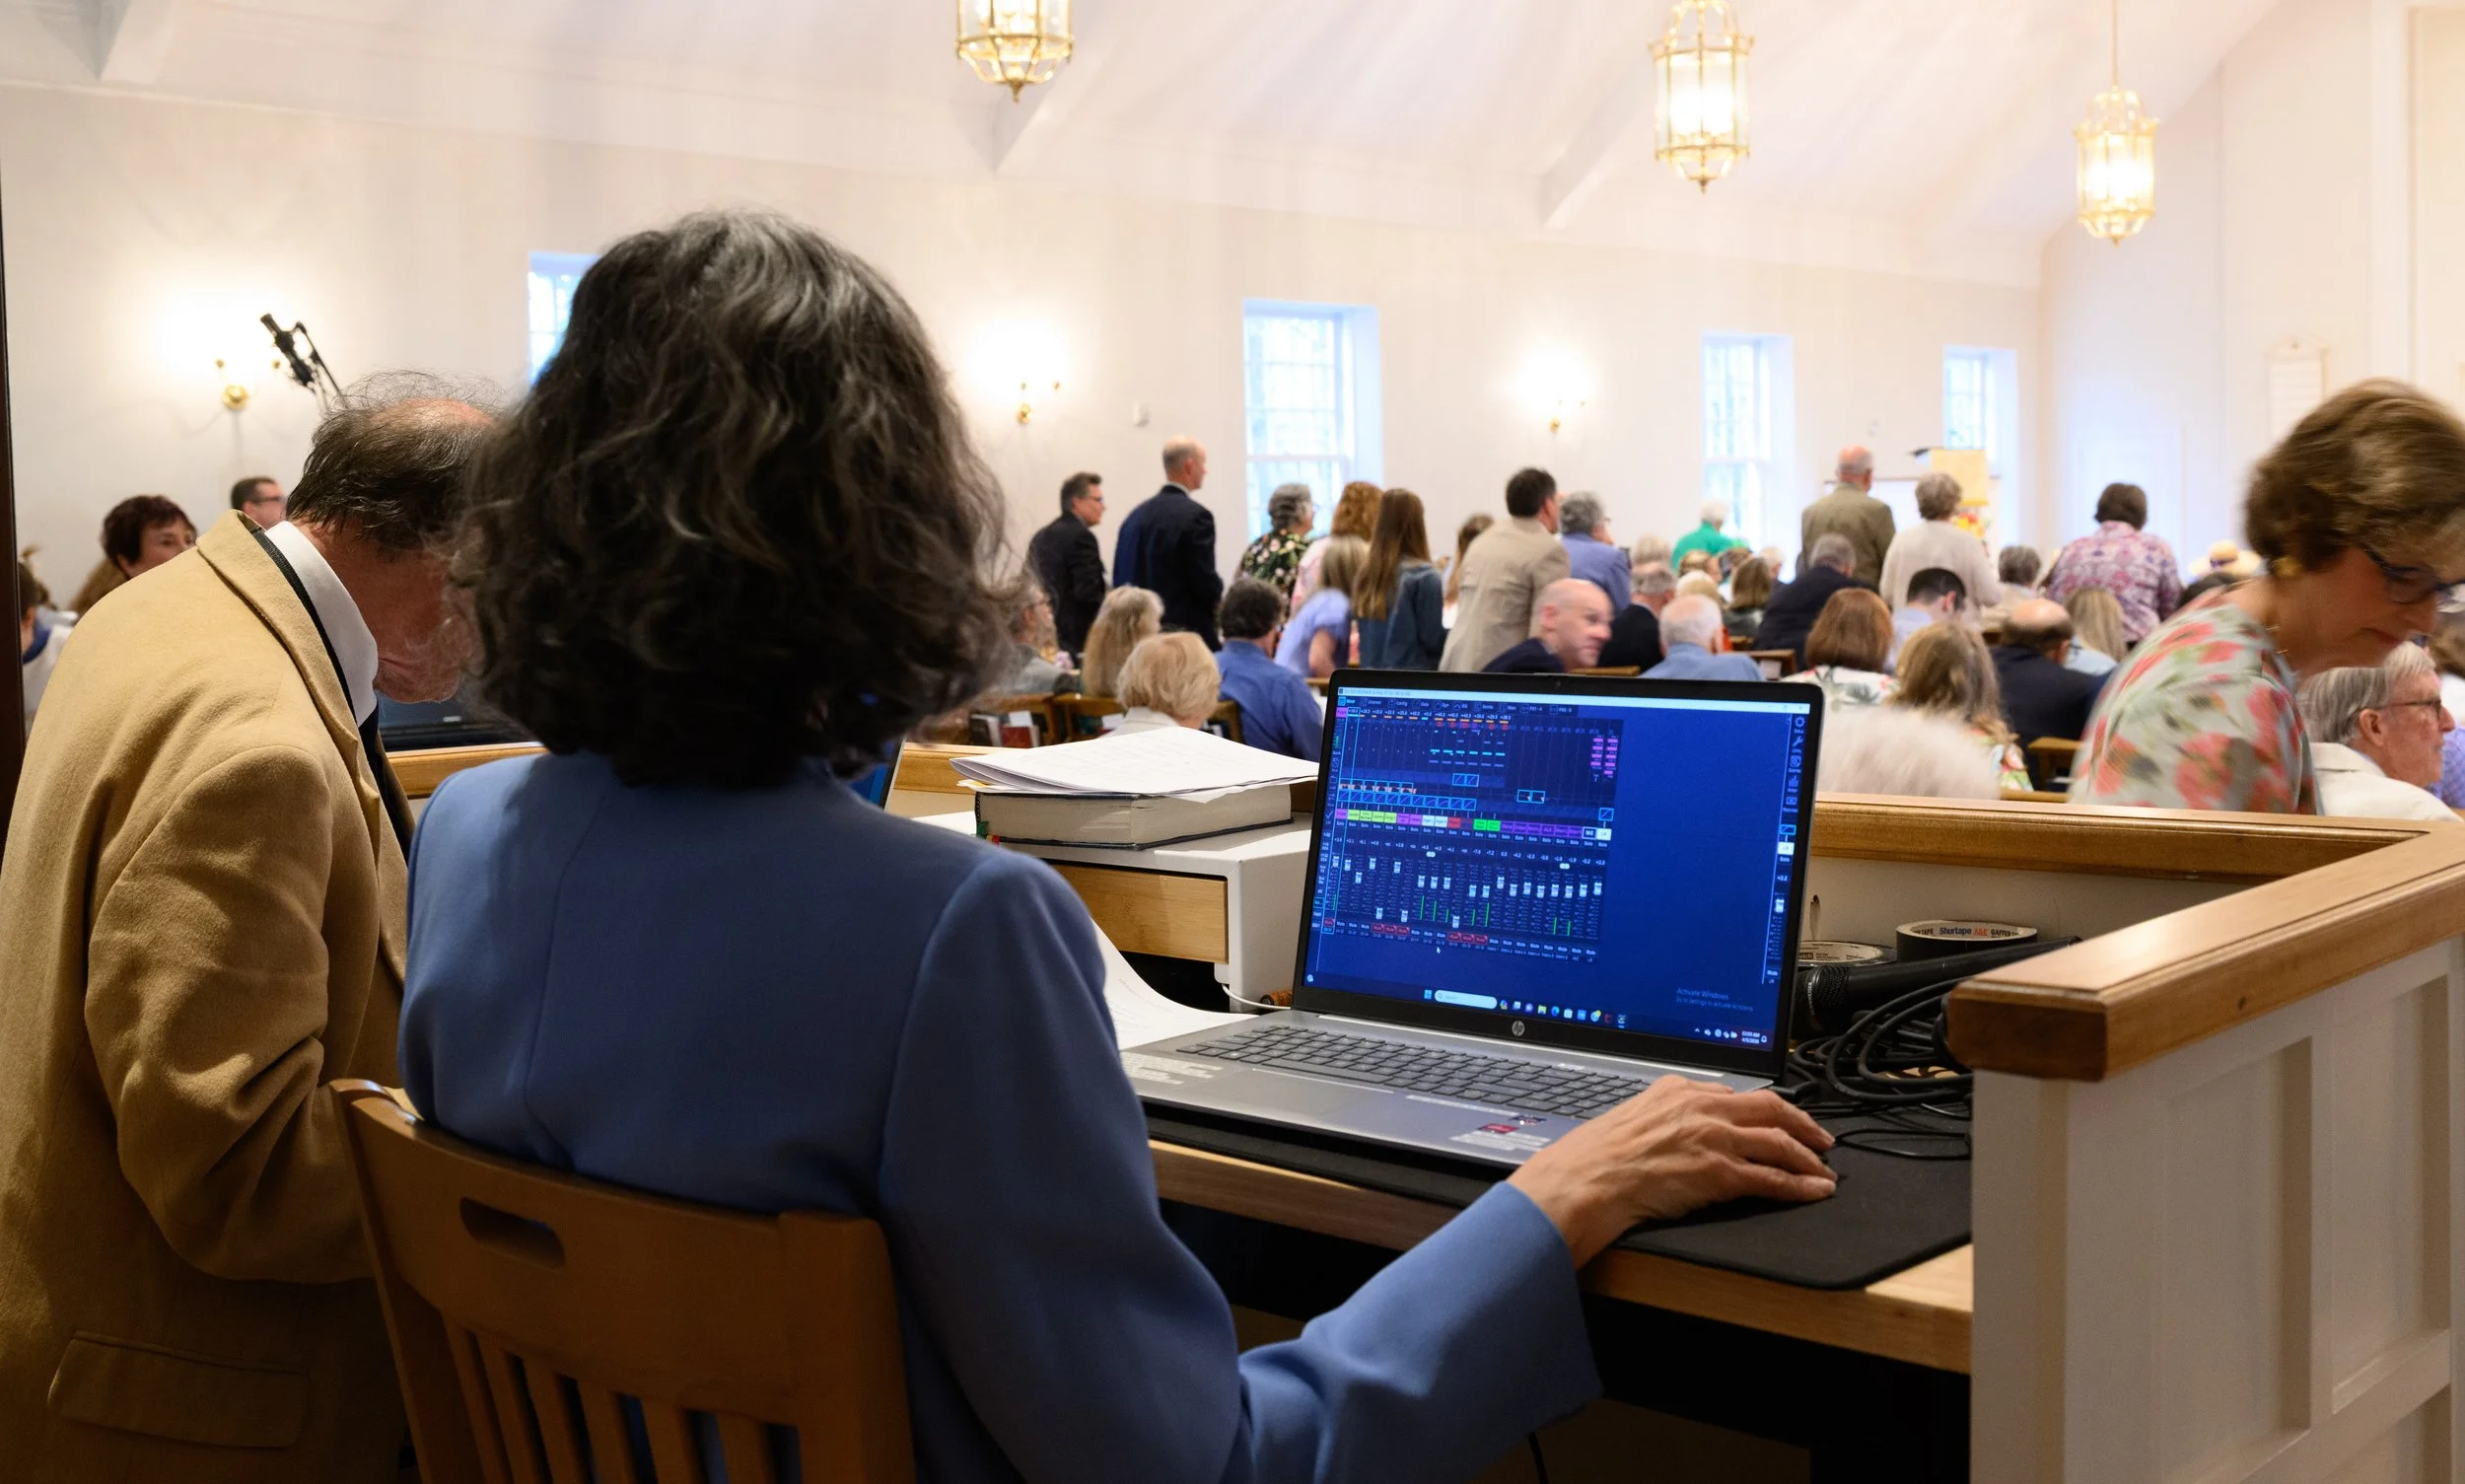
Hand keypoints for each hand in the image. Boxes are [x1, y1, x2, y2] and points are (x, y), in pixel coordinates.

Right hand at [1506, 1076, 1835, 1264]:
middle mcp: (1703, 1107)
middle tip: (1822, 1139)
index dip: (1766, 1110)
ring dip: (1809, 1159)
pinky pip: (1773, 1178)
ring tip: (1824, 1171)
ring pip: (1780, 1142)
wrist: (1586, 1180)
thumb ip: (1664, 1114)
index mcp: (1680, 1089)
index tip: (1779, 1120)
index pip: (1737, 1094)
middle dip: (1804, 1124)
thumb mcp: (1633, 1116)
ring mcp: (1715, 1138)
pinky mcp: (1720, 1173)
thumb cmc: (1597, 1157)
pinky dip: (1801, 1186)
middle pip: (1771, 1107)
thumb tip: (1682, 1126)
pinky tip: (1816, 1192)